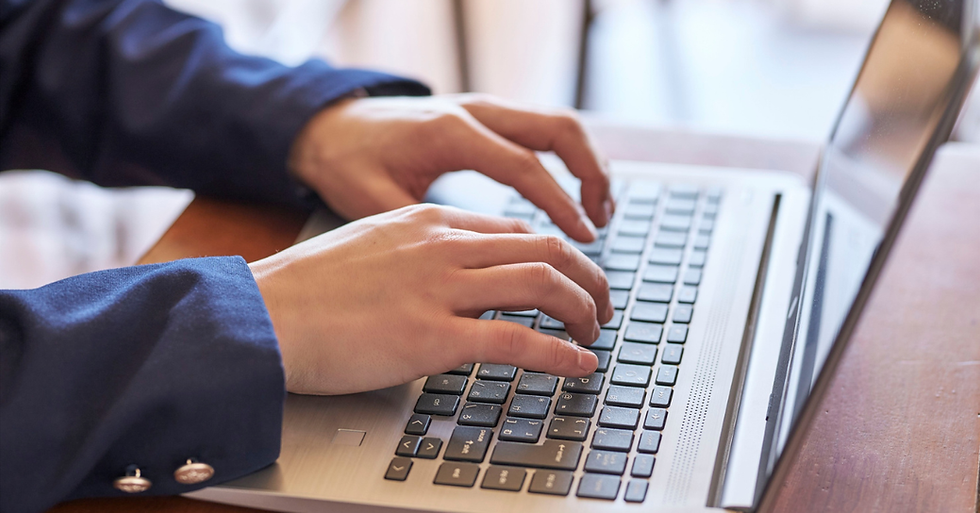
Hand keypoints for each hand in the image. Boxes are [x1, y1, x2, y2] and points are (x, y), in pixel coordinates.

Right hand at [248, 204, 612, 394]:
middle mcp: (444, 246)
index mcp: (429, 221)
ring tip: (596, 332)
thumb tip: (454, 274)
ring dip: (583, 308)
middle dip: (588, 277)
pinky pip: (518, 340)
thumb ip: (418, 251)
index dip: (555, 255)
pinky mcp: (433, 337)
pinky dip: (560, 352)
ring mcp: (441, 289)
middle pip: (545, 247)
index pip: (515, 230)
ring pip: (544, 283)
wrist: (265, 312)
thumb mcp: (371, 245)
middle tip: (601, 305)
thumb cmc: (308, 288)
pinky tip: (581, 363)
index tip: (568, 279)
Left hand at [288, 94, 613, 242]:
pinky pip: (541, 131)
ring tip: (600, 213)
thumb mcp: (372, 202)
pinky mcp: (486, 118)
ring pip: (558, 125)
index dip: (561, 204)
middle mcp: (475, 111)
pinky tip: (572, 197)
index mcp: (451, 132)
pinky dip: (567, 161)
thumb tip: (469, 277)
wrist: (327, 125)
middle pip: (559, 129)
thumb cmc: (346, 162)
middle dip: (592, 175)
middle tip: (602, 223)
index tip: (585, 239)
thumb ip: (423, 234)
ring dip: (587, 165)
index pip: (525, 166)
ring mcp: (484, 109)